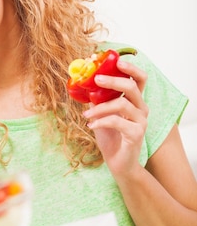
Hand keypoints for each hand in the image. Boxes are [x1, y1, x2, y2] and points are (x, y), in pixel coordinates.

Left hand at [82, 58, 148, 179]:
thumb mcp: (101, 115)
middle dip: (113, 80)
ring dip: (100, 107)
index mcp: (135, 101)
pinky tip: (91, 125)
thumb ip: (97, 100)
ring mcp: (141, 121)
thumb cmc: (111, 137)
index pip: (140, 79)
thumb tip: (84, 83)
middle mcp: (141, 109)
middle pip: (132, 87)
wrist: (118, 164)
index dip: (131, 68)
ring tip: (86, 115)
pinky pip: (117, 121)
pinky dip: (101, 121)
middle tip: (96, 78)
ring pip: (122, 104)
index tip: (117, 61)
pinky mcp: (136, 134)